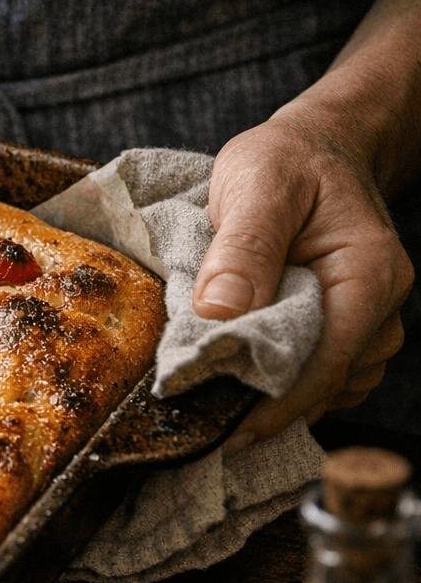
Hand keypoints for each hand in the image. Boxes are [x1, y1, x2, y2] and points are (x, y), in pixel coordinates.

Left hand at [193, 98, 412, 449]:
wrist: (313, 148)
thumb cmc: (286, 161)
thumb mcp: (257, 186)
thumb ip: (243, 247)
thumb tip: (220, 312)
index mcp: (368, 274)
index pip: (327, 361)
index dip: (276, 405)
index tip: (226, 434)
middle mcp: (378, 306)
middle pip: (326, 381)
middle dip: (267, 409)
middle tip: (203, 429)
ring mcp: (366, 320)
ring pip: (324, 385)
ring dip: (272, 398)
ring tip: (211, 405)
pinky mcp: (342, 327)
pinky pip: (317, 374)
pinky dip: (280, 384)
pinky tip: (237, 382)